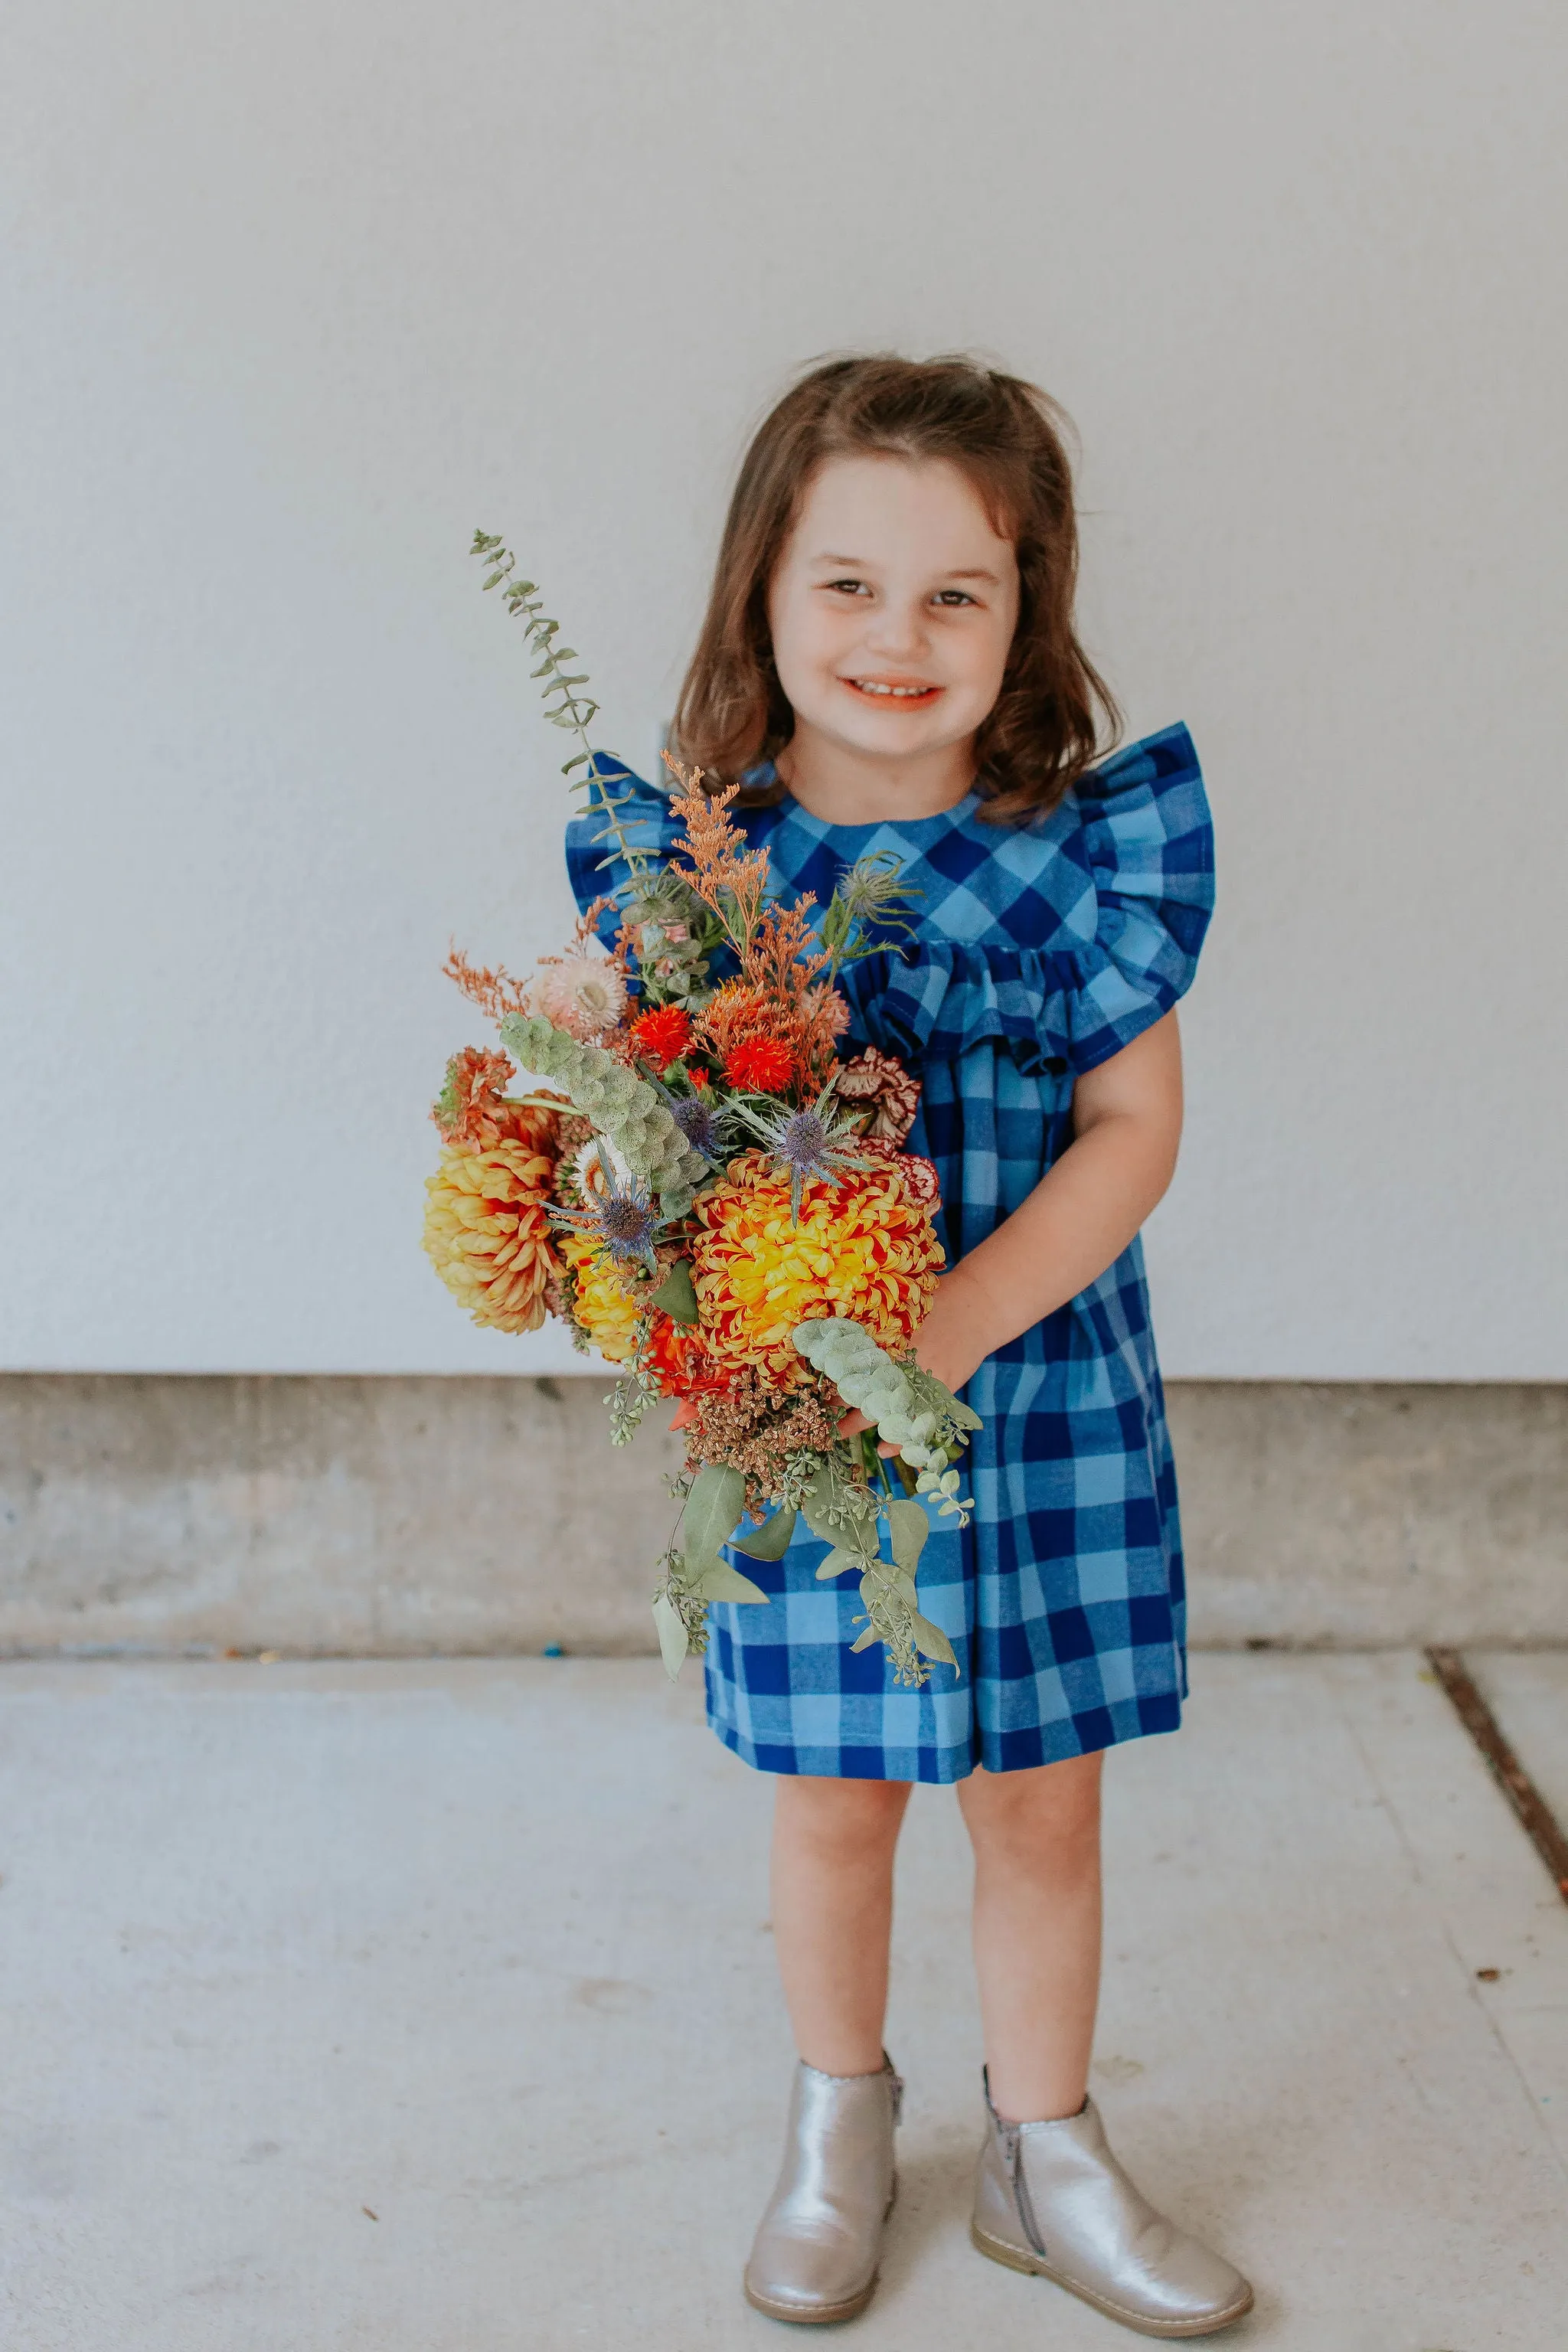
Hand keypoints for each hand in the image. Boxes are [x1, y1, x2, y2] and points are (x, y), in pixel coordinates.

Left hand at [835, 1270, 995, 1449]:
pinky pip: (916, 1422)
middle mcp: (902, 1361)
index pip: (850, 1362)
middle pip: (862, 1387)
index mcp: (889, 1338)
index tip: (813, 1384)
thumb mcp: (903, 1307)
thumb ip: (877, 1322)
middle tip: (819, 1413)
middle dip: (838, 1402)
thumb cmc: (937, 1300)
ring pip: (884, 1408)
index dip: (830, 1375)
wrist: (980, 1306)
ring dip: (859, 1422)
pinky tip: (882, 1451)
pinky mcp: (941, 1391)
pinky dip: (900, 1439)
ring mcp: (922, 1380)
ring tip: (838, 1432)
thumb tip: (836, 1333)